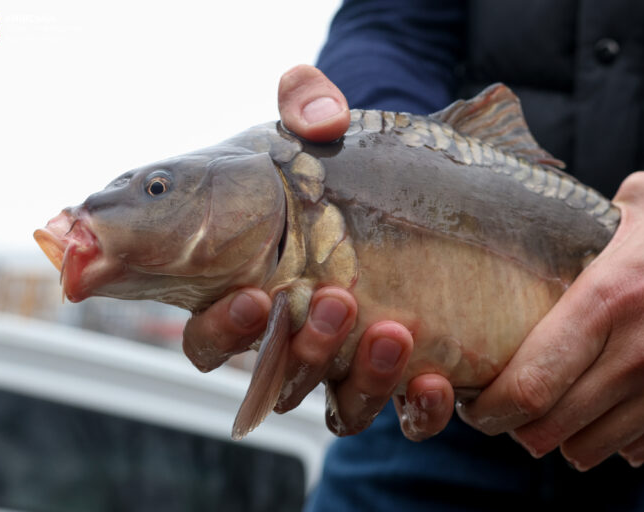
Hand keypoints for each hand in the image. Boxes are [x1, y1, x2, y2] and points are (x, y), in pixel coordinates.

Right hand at [183, 65, 454, 437]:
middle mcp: (293, 334)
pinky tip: (434, 379)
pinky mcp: (400, 372)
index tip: (255, 296)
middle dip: (299, 348)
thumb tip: (316, 110)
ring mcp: (348, 360)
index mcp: (249, 286)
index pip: (210, 332)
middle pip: (272, 375)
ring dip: (360, 378)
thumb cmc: (338, 165)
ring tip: (394, 331)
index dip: (222, 328)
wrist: (407, 193)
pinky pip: (403, 416)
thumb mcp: (319, 129)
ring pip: (336, 403)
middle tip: (337, 301)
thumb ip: (305, 104)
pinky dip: (416, 409)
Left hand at [457, 171, 643, 468]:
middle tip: (504, 411)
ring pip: (591, 447)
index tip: (473, 404)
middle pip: (550, 426)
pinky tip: (605, 412)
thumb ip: (580, 225)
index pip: (531, 381)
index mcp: (610, 297)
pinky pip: (640, 449)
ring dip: (562, 437)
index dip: (490, 407)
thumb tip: (536, 228)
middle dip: (515, 427)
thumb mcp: (639, 204)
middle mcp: (641, 351)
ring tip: (552, 412)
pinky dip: (613, 439)